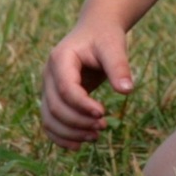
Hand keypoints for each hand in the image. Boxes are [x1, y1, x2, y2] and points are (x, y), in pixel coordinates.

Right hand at [41, 20, 133, 147]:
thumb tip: (127, 90)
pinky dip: (61, 136)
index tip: (103, 113)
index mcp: (60, 59)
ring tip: (96, 137)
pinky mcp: (53, 98)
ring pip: (49, 118)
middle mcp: (48, 74)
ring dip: (70, 133)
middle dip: (78, 122)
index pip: (66, 89)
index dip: (82, 105)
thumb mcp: (114, 46)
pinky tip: (78, 145)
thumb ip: (119, 66)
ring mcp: (48, 87)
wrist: (95, 30)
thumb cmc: (105, 37)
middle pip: (55, 107)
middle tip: (104, 127)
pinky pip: (50, 122)